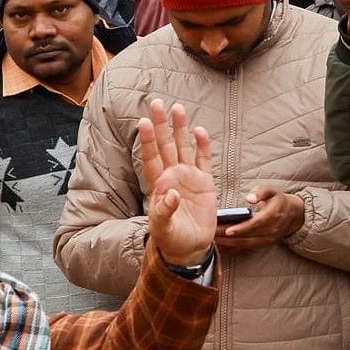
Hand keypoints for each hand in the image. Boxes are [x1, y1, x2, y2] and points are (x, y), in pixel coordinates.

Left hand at [139, 101, 222, 267]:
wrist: (190, 247)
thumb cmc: (171, 237)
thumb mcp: (163, 227)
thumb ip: (164, 210)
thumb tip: (171, 193)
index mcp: (158, 183)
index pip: (151, 157)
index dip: (148, 140)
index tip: (144, 122)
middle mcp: (172, 175)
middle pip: (165, 145)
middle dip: (162, 124)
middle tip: (158, 103)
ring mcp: (189, 176)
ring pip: (183, 146)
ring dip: (181, 128)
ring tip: (178, 108)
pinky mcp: (205, 182)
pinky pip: (203, 160)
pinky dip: (202, 146)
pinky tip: (200, 131)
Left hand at [218, 182, 307, 252]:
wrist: (293, 216)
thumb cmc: (278, 201)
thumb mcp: (272, 191)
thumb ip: (260, 192)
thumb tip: (250, 198)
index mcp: (273, 215)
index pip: (257, 224)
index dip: (242, 228)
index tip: (227, 230)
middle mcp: (271, 230)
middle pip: (248, 236)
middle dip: (229, 237)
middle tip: (212, 234)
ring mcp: (267, 240)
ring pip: (246, 245)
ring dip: (229, 244)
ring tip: (213, 240)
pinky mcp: (262, 245)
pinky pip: (246, 249)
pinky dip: (232, 249)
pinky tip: (220, 246)